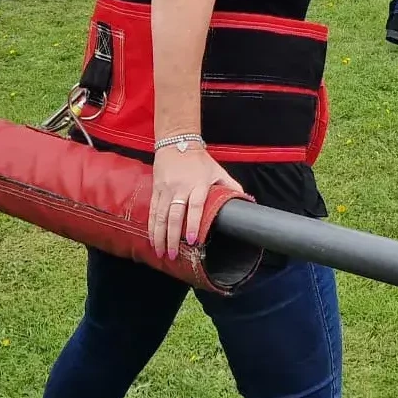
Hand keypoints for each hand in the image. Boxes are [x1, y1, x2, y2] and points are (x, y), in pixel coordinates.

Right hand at [148, 145, 241, 261]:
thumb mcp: (218, 171)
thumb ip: (231, 186)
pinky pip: (153, 210)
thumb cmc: (200, 160)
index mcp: (198, 184)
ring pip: (161, 216)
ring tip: (161, 253)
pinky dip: (151, 226)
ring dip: (160, 236)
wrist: (177, 143)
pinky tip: (152, 239)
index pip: (195, 207)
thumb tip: (246, 200)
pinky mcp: (156, 189)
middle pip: (175, 216)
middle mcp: (181, 188)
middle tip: (174, 255)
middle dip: (173, 237)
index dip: (194, 224)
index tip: (192, 241)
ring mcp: (166, 189)